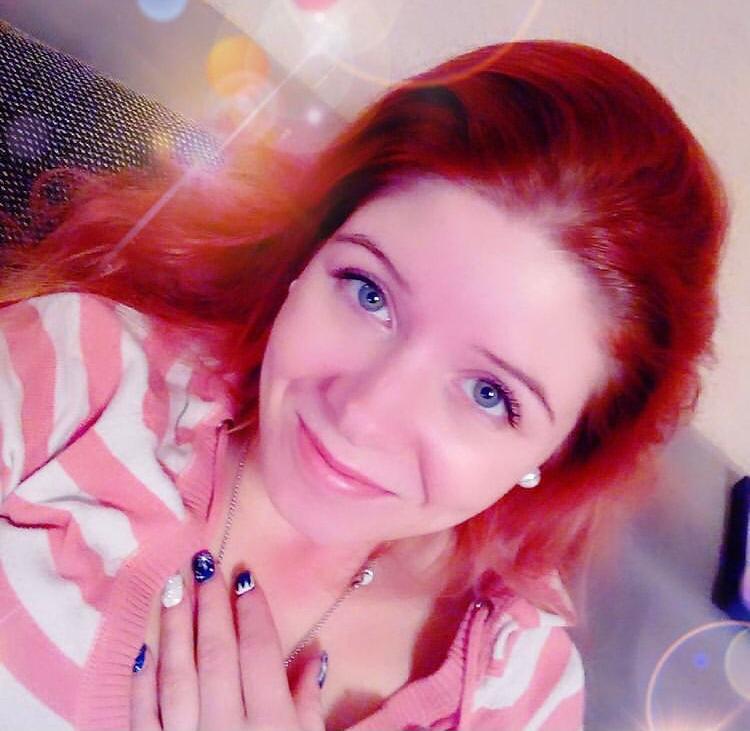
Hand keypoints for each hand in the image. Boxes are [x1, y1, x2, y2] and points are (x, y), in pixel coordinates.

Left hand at [130, 550, 326, 730]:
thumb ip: (309, 710)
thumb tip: (315, 657)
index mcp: (271, 726)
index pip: (260, 654)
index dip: (253, 612)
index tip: (245, 575)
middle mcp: (227, 729)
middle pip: (217, 654)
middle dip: (211, 605)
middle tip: (204, 563)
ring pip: (177, 675)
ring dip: (174, 629)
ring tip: (173, 588)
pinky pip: (143, 716)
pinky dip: (142, 682)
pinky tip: (145, 649)